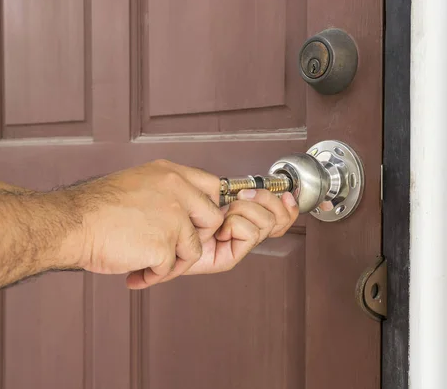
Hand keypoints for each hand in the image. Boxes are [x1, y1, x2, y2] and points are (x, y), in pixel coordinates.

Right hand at [62, 160, 223, 287]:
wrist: (71, 224)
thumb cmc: (96, 209)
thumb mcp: (139, 183)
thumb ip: (167, 192)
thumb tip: (188, 211)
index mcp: (171, 173)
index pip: (213, 187)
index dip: (207, 209)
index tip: (195, 224)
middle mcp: (178, 191)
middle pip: (213, 220)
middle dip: (196, 238)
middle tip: (170, 248)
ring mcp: (173, 218)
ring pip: (193, 250)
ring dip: (172, 263)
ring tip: (145, 264)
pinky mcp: (164, 245)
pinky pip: (170, 268)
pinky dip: (153, 276)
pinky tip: (135, 273)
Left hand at [183, 188, 298, 274]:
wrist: (158, 227)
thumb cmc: (180, 207)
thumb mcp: (216, 187)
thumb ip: (239, 187)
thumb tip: (264, 189)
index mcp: (245, 216)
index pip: (280, 216)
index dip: (288, 208)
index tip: (286, 195)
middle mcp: (244, 232)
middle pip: (277, 219)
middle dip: (263, 201)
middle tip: (239, 199)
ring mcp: (236, 247)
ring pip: (266, 223)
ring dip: (244, 211)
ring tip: (224, 214)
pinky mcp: (228, 258)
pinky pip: (248, 233)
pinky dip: (235, 224)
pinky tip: (220, 228)